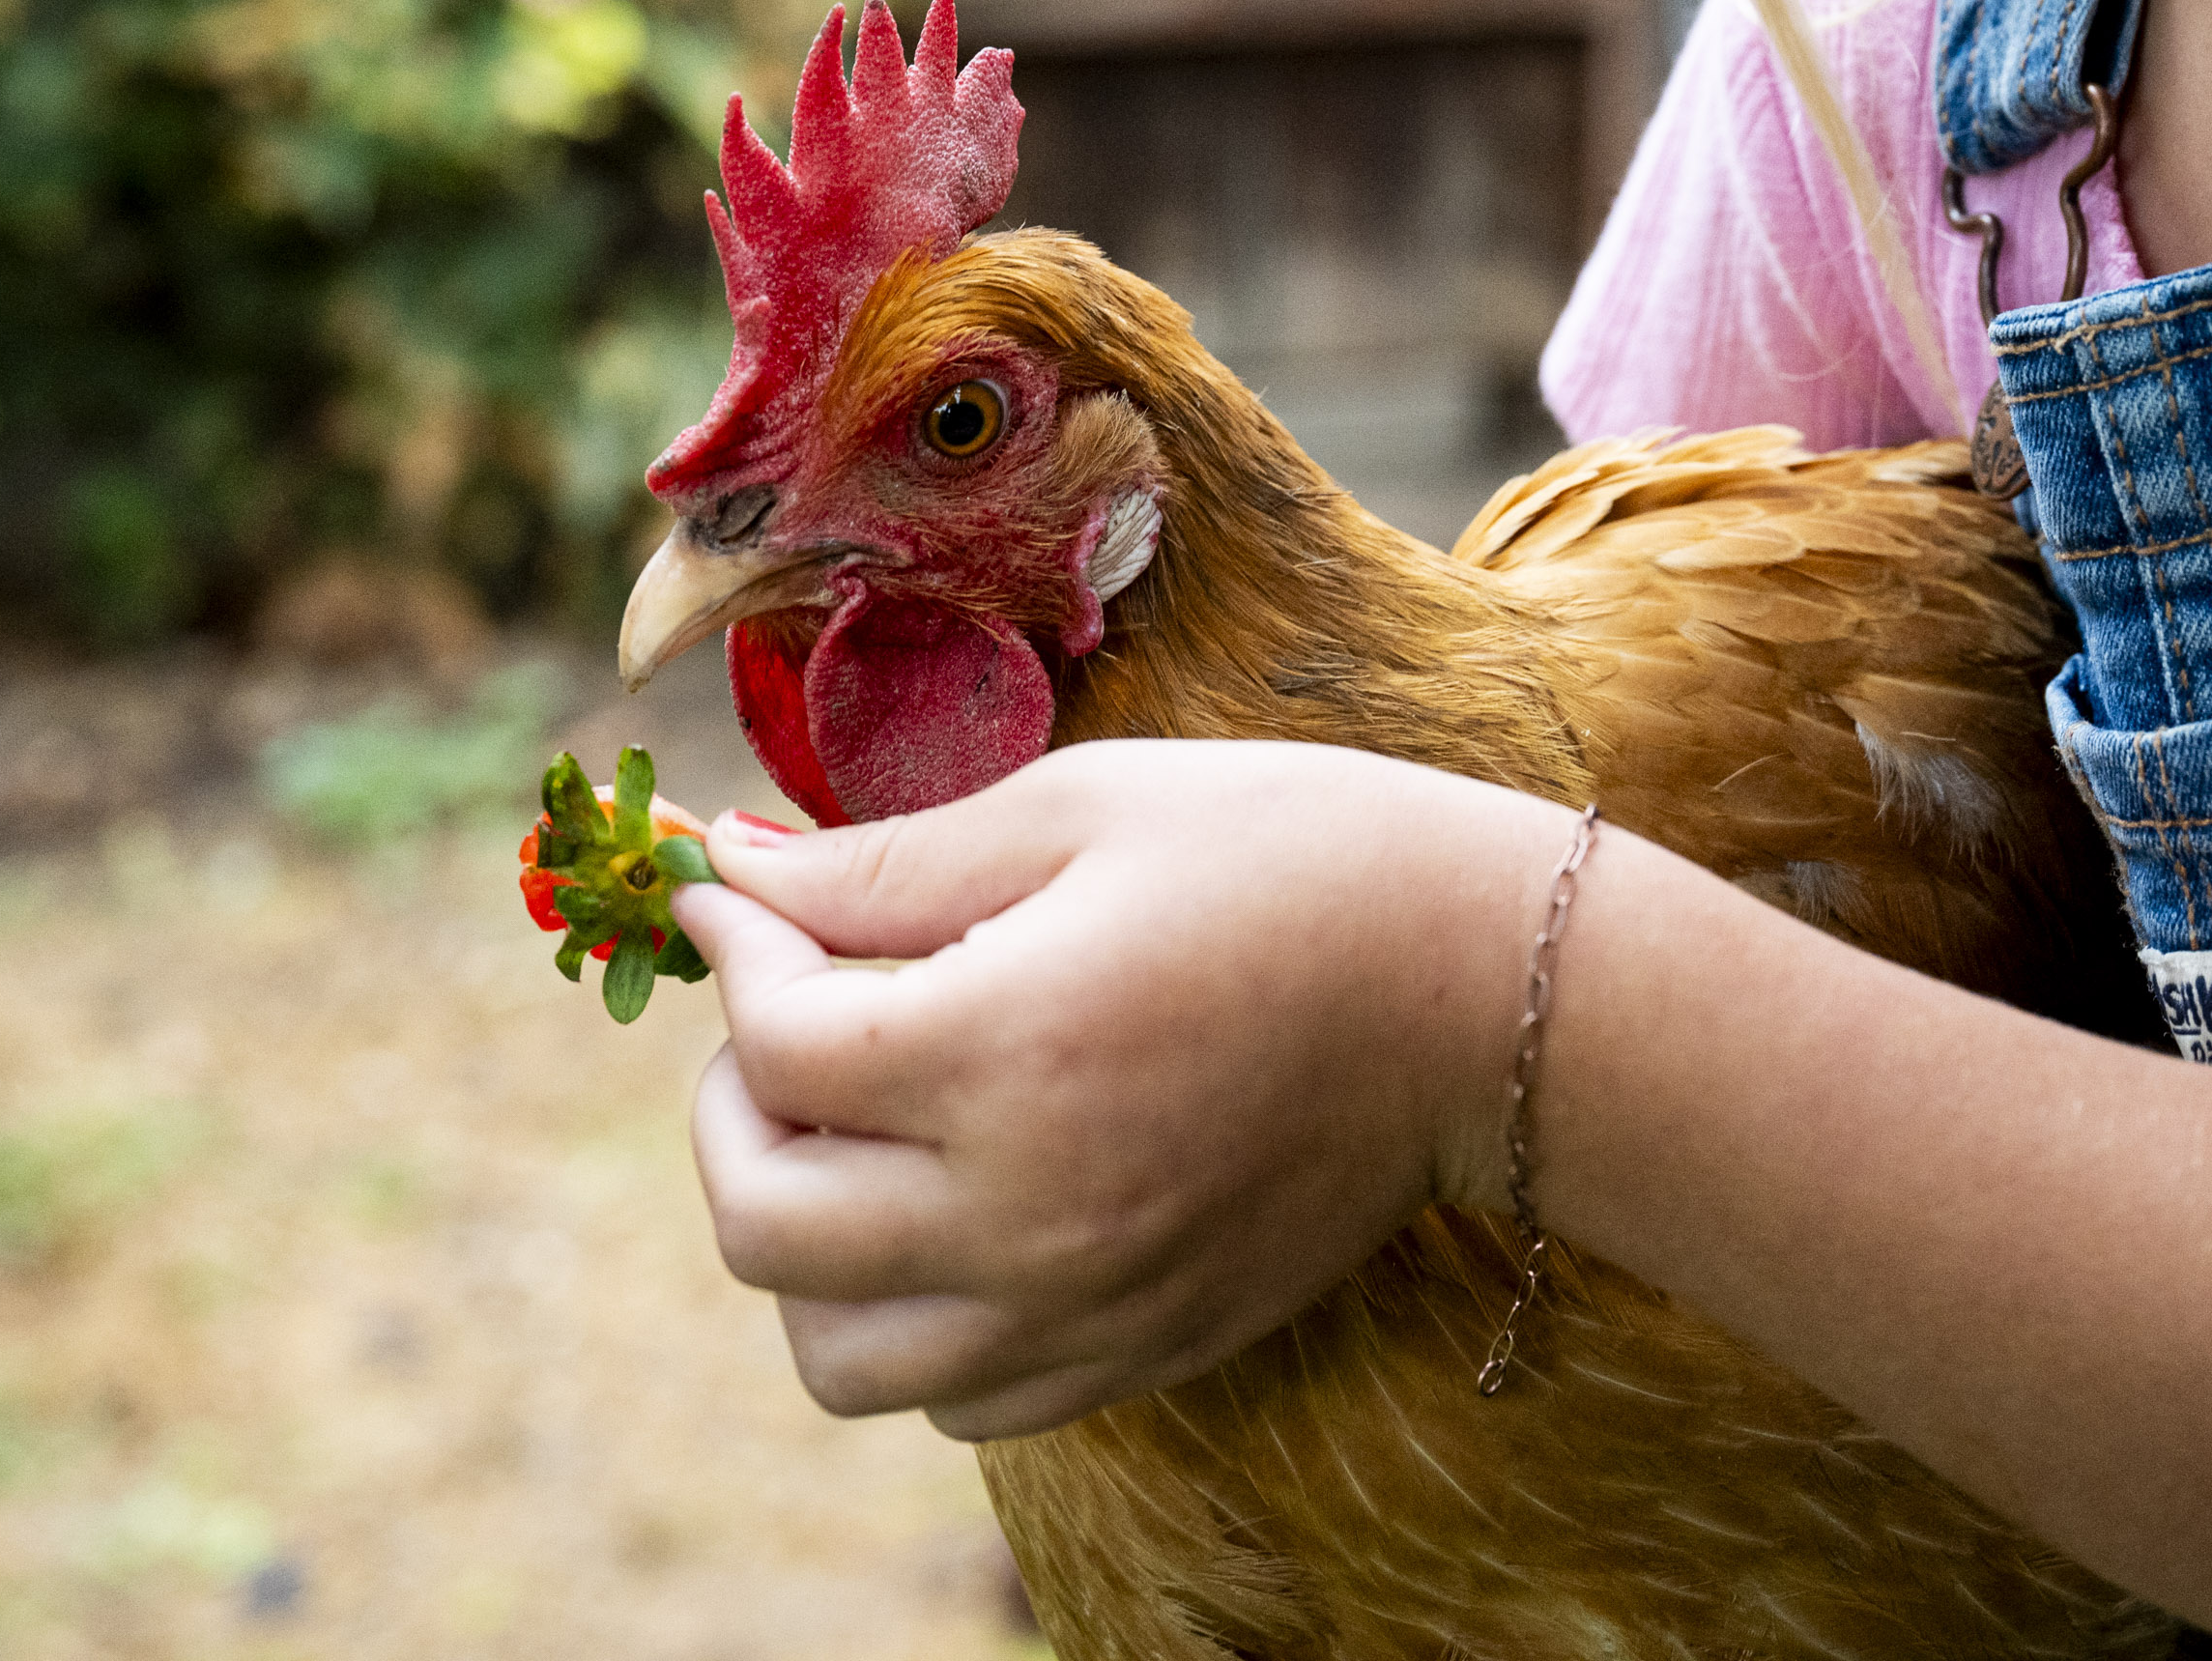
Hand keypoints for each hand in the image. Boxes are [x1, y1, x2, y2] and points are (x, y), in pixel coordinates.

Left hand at [671, 738, 1582, 1439]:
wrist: (1487, 993)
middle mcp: (1033, 1210)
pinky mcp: (1142, 1350)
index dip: (734, 951)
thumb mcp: (1083, 808)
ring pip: (837, 1354)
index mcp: (1013, 1048)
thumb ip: (884, 862)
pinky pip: (956, 1403)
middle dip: (732, 1106)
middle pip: (763, 1223)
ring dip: (802, 1241)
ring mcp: (1088, 1305)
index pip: (776, 1046)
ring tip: (858, 1134)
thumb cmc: (1294, 859)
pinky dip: (909, 1322)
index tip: (745, 900)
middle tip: (787, 1018)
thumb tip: (725, 871)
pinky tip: (950, 1210)